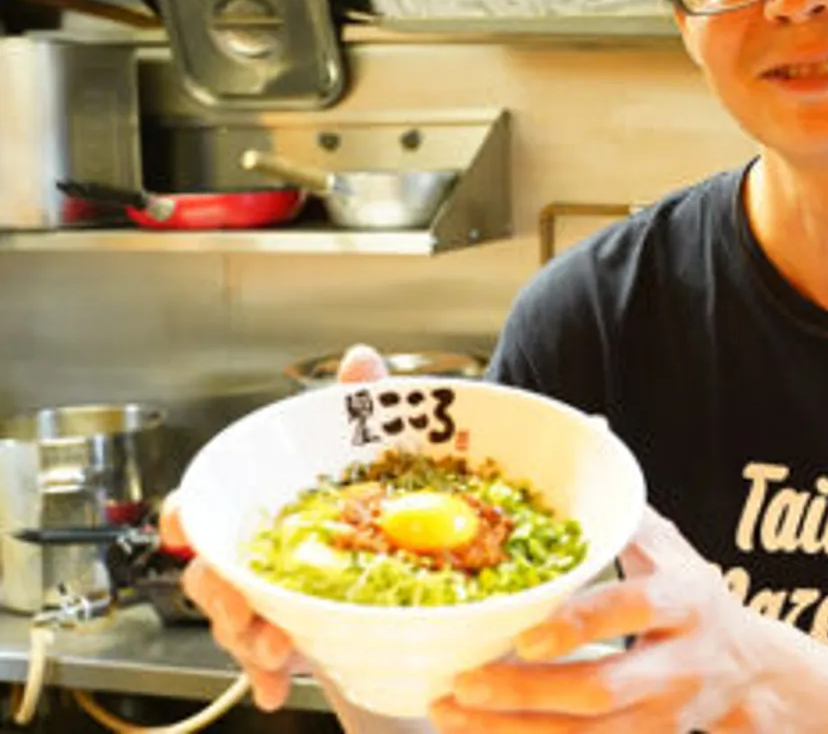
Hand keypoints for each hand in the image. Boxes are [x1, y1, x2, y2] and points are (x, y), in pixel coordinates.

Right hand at [162, 344, 391, 710]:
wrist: (426, 577)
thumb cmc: (392, 504)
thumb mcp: (387, 447)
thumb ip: (365, 403)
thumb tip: (361, 358)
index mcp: (270, 503)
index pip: (207, 503)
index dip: (186, 513)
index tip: (184, 523)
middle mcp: (259, 552)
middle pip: (211, 572)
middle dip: (221, 594)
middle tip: (250, 609)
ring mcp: (270, 600)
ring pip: (232, 621)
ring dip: (246, 639)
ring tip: (278, 648)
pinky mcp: (290, 638)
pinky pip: (262, 663)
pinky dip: (267, 677)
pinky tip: (279, 688)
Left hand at [431, 507, 768, 733]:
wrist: (748, 672)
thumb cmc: (691, 598)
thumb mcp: (670, 549)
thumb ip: (625, 508)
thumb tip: (591, 431)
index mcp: (686, 600)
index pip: (634, 610)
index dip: (581, 626)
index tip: (527, 634)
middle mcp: (679, 663)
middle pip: (603, 689)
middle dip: (528, 692)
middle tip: (462, 681)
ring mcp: (663, 715)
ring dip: (513, 731)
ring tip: (450, 712)